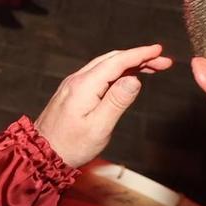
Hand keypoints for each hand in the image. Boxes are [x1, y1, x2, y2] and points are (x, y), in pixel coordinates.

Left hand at [32, 45, 173, 168]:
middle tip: (163, 62)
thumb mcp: (99, 127)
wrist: (41, 154)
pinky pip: (98, 74)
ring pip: (105, 66)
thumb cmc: (71, 146)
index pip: (116, 62)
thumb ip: (117, 101)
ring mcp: (73, 85)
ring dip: (129, 63)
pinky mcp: (72, 92)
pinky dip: (117, 72)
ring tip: (153, 68)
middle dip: (139, 57)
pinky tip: (128, 77)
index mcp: (84, 86)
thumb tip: (134, 79)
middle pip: (112, 60)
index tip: (159, 50)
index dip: (139, 54)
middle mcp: (77, 80)